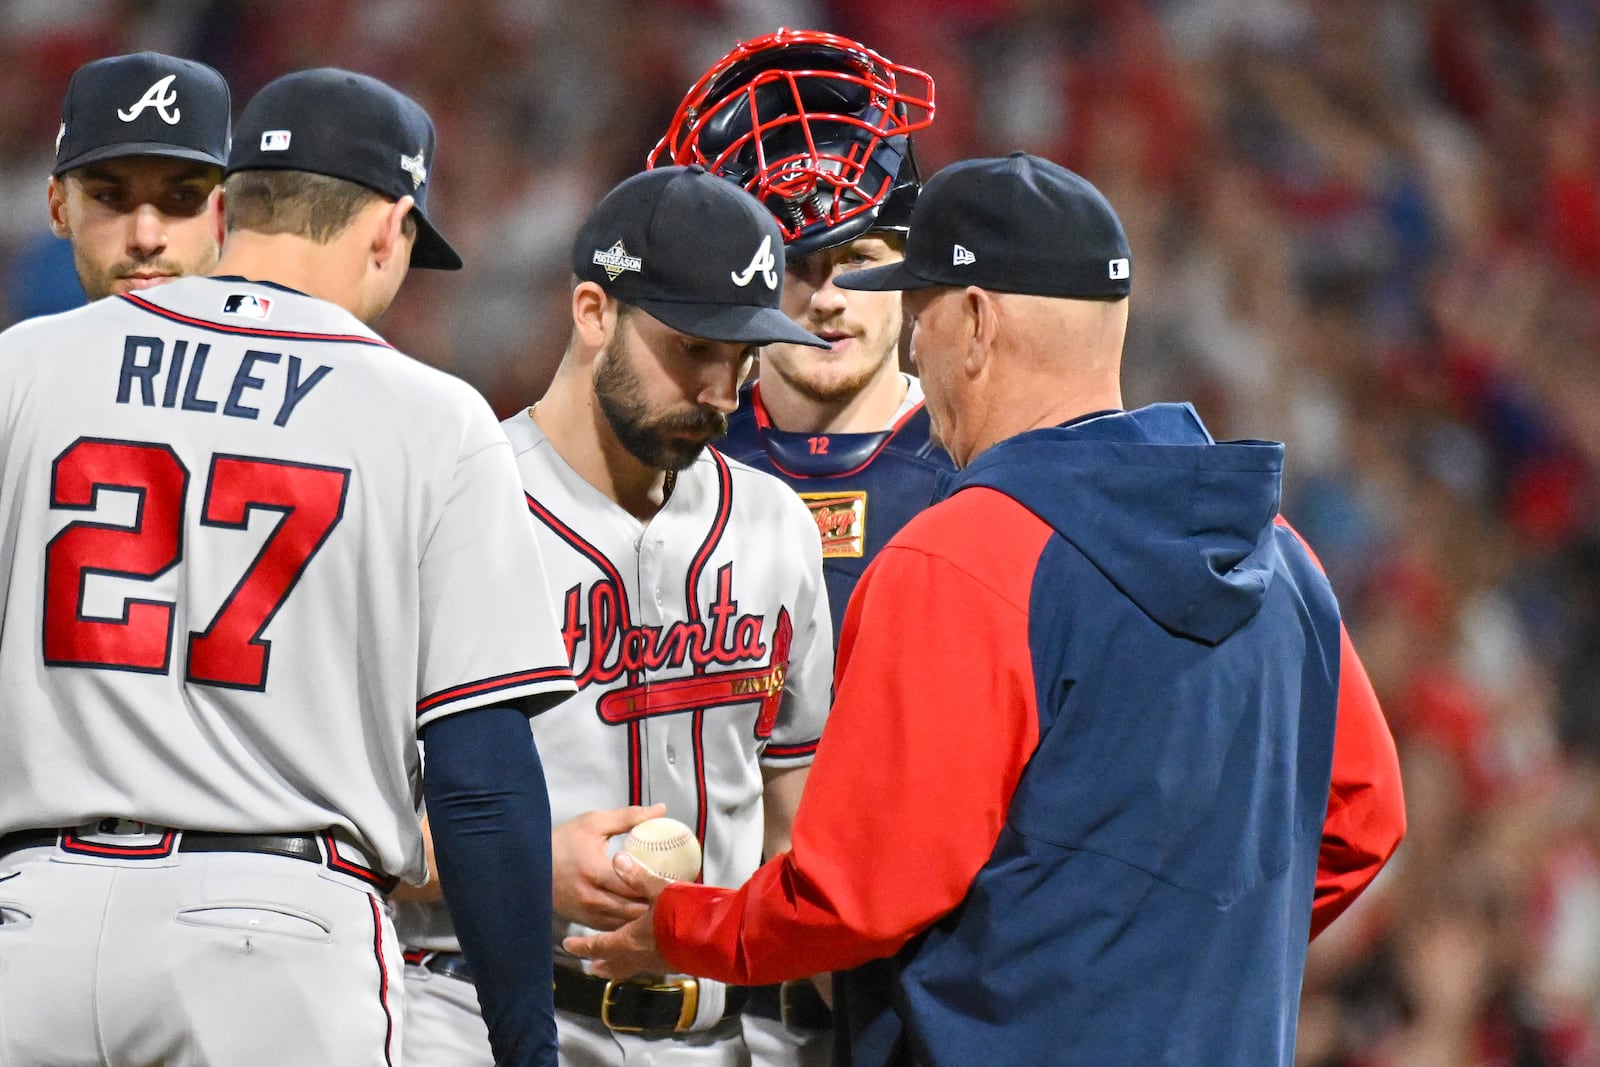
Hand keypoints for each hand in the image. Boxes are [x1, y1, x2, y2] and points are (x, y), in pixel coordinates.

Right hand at [552, 803, 665, 928]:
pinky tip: (642, 915)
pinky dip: (628, 923)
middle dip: (654, 904)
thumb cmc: (564, 841)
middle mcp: (592, 897)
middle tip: (674, 896)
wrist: (530, 864)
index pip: (634, 884)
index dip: (656, 884)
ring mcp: (587, 913)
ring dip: (644, 917)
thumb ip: (629, 817)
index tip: (676, 878)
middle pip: (633, 909)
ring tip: (662, 906)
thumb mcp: (594, 823)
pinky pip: (613, 928)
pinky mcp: (583, 922)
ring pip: (625, 923)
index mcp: (595, 871)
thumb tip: (661, 809)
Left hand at [562, 852, 674, 978]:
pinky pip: (648, 966)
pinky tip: (647, 957)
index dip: (582, 945)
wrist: (716, 939)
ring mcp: (658, 963)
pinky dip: (639, 963)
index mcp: (630, 940)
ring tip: (613, 965)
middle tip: (591, 965)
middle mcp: (640, 957)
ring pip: (631, 968)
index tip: (569, 945)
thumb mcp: (660, 889)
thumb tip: (618, 859)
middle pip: (613, 963)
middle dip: (600, 962)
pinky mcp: (673, 964)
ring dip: (618, 965)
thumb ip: (638, 876)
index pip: (599, 945)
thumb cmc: (686, 916)